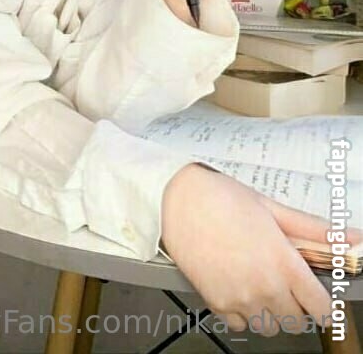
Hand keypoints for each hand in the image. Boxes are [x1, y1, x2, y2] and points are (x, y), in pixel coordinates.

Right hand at [160, 163, 351, 336]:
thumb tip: (352, 236)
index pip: (321, 308)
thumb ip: (313, 228)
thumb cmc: (223, 198)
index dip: (322, 305)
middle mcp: (265, 286)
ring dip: (269, 312)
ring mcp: (240, 297)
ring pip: (268, 327)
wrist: (179, 199)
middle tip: (283, 283)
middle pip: (295, 321)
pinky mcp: (216, 302)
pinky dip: (242, 313)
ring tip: (258, 285)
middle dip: (294, 306)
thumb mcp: (272, 208)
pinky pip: (239, 325)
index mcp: (284, 263)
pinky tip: (237, 287)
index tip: (316, 298)